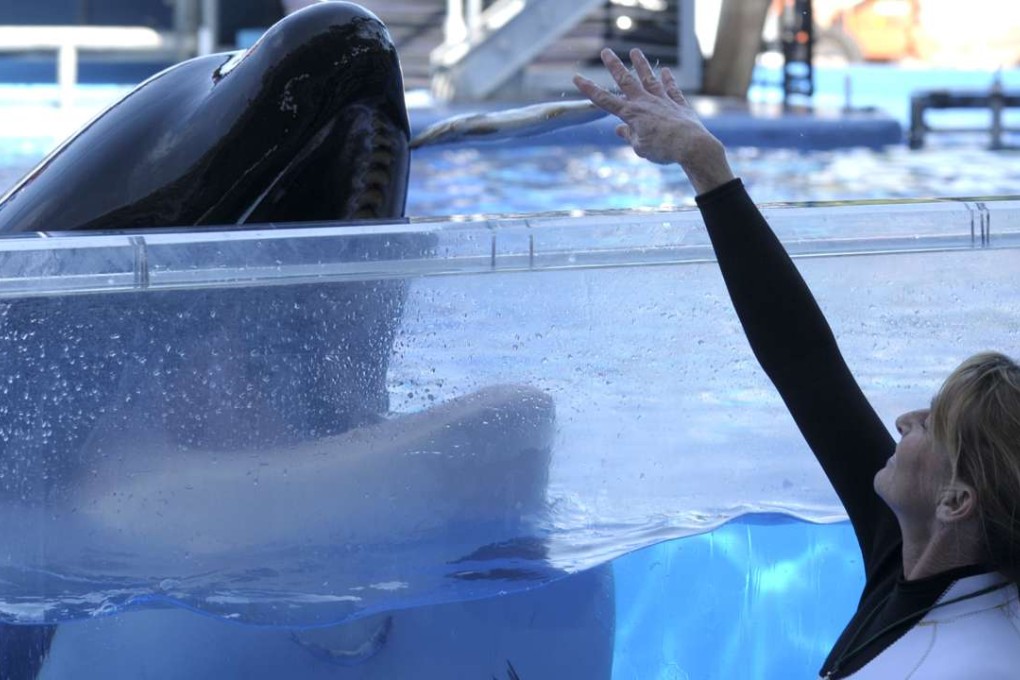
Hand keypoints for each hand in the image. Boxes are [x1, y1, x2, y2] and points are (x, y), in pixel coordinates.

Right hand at [574, 48, 734, 193]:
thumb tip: (620, 129)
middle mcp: (645, 102)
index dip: (590, 89)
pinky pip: (671, 89)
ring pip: (649, 79)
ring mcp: (663, 101)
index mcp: (631, 114)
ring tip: (635, 51)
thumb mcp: (640, 148)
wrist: (691, 146)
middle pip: (626, 81)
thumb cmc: (663, 150)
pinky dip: (668, 80)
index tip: (577, 78)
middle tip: (606, 51)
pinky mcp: (678, 104)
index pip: (605, 100)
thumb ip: (629, 136)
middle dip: (614, 65)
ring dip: (641, 65)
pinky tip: (666, 72)